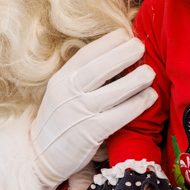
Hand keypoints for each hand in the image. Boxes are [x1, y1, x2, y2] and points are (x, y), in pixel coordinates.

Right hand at [31, 30, 156, 189]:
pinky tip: (149, 97)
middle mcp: (69, 92)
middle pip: (100, 68)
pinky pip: (119, 115)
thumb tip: (116, 55)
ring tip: (150, 72)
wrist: (40, 154)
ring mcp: (79, 113)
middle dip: (123, 54)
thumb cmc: (59, 118)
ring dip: (136, 79)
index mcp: (62, 79)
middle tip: (141, 46)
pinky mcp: (90, 133)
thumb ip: (82, 76)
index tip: (126, 34)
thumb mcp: (62, 91)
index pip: (87, 54)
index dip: (108, 42)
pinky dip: (137, 104)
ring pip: (113, 91)